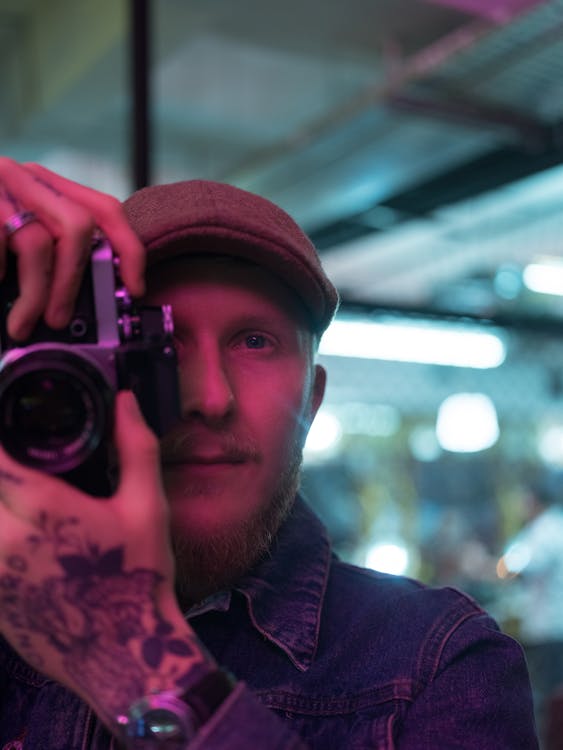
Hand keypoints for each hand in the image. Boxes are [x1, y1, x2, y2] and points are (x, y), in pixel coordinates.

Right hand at [0, 158, 145, 340]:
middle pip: (80, 226)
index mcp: (45, 185)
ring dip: (38, 294)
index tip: (134, 287)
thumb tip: (76, 299)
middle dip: (75, 282)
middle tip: (61, 319)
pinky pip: (0, 244)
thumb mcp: (14, 227)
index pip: (105, 208)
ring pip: (39, 242)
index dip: (129, 249)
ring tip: (24, 324)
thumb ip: (46, 251)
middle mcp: (25, 177)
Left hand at [0, 392, 213, 728]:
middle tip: (22, 467)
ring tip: (29, 505)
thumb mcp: (148, 507)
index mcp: (44, 509)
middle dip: (4, 472)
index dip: (0, 437)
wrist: (125, 655)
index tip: (7, 418)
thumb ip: (135, 447)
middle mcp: (7, 540)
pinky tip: (27, 537)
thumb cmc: (139, 577)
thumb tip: (125, 401)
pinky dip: (3, 534)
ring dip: (3, 502)